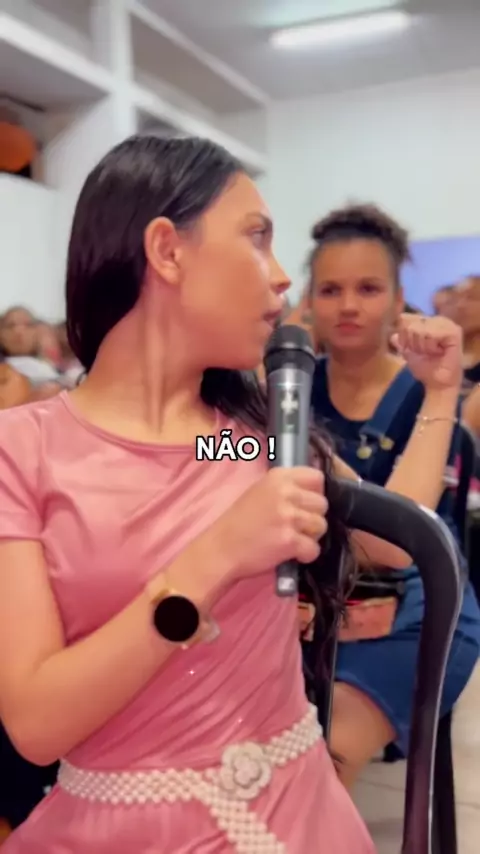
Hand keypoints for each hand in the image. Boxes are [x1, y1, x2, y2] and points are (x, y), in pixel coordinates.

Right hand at [213, 467, 327, 580]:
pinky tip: (291, 554)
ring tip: (290, 539)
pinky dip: (305, 555)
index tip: (304, 505)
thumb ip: (287, 488)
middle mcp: (286, 493)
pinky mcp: (290, 540)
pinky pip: (314, 548)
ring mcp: (289, 516)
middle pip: (322, 504)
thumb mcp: (260, 492)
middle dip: (312, 517)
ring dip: (310, 536)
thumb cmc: (239, 522)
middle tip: (293, 526)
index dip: (314, 493)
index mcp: (278, 477)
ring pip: (321, 526)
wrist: (221, 549)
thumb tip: (313, 493)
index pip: (317, 477)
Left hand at [392, 313, 462, 390]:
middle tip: (425, 352)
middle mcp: (437, 319)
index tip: (414, 349)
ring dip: (422, 346)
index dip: (405, 337)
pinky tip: (439, 352)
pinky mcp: (454, 331)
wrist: (437, 383)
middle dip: (413, 342)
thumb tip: (392, 336)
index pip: (404, 319)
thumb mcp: (407, 352)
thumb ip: (400, 342)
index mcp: (426, 321)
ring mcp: (447, 324)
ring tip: (432, 352)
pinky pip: (431, 334)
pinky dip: (430, 346)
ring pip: (419, 328)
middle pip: (410, 324)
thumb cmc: (425, 367)